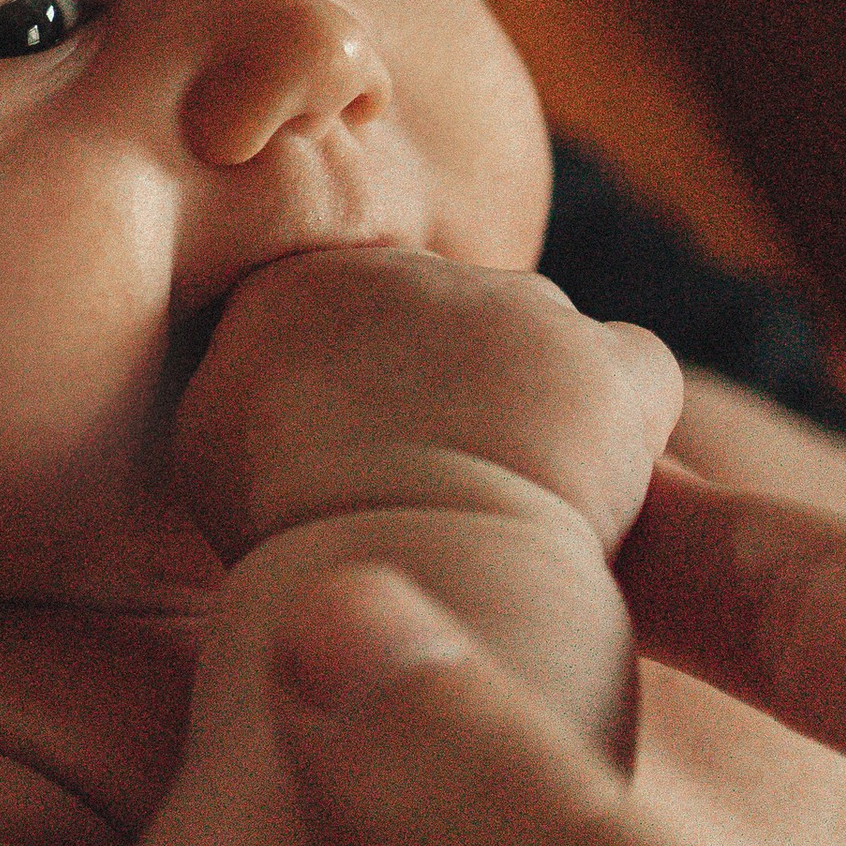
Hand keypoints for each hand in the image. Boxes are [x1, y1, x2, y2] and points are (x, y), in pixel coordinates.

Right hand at [172, 246, 679, 566]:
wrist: (406, 575)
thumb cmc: (295, 536)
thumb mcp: (210, 443)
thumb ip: (243, 378)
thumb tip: (276, 375)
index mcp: (305, 283)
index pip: (349, 307)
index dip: (364, 381)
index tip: (357, 449)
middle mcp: (420, 271)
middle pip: (449, 314)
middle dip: (454, 382)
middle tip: (436, 474)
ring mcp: (523, 306)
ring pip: (541, 340)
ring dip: (535, 400)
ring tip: (507, 492)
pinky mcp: (613, 360)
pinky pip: (635, 377)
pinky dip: (623, 427)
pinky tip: (584, 493)